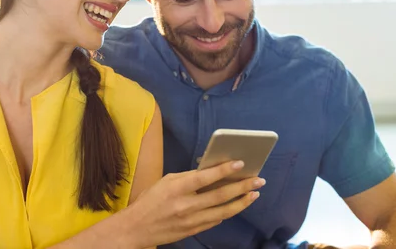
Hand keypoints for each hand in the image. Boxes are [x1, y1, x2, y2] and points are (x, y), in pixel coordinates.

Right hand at [121, 160, 263, 247]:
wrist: (136, 228)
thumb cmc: (150, 200)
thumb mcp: (165, 181)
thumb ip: (187, 177)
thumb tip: (209, 172)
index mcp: (177, 188)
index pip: (205, 178)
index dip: (224, 170)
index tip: (240, 164)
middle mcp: (186, 205)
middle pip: (220, 196)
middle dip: (242, 187)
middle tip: (258, 180)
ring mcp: (191, 221)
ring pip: (223, 211)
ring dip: (241, 202)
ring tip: (254, 194)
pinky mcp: (194, 231)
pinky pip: (215, 221)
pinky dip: (227, 212)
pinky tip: (236, 205)